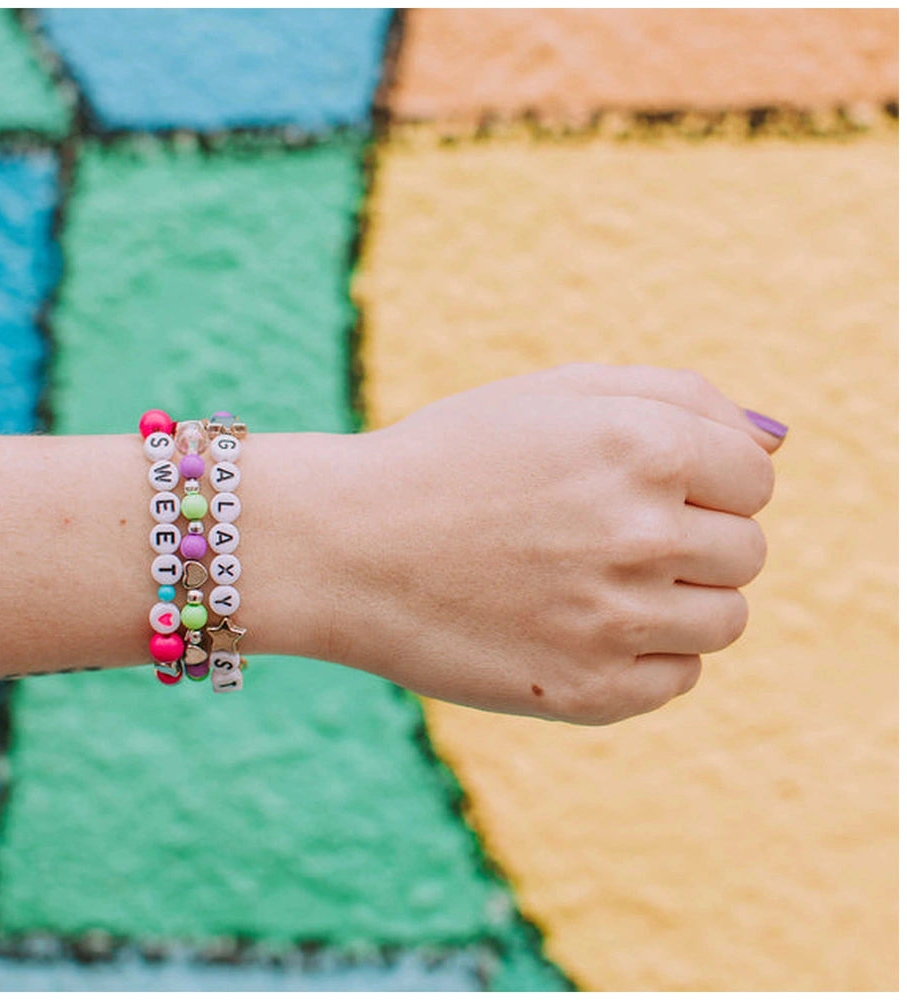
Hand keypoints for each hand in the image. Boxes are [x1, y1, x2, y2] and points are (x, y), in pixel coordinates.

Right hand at [304, 364, 779, 723]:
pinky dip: (646, 654)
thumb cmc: (454, 458)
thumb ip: (679, 396)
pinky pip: (679, 677)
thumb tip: (775, 440)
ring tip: (594, 580)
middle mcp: (640, 533)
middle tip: (604, 533)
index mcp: (641, 446)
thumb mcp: (555, 393)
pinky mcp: (589, 694)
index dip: (701, 478)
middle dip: (691, 536)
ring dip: (678, 596)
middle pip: (747, 550)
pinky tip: (579, 626)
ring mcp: (616, 622)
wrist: (347, 546)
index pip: (755, 477)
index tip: (638, 485)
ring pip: (724, 618)